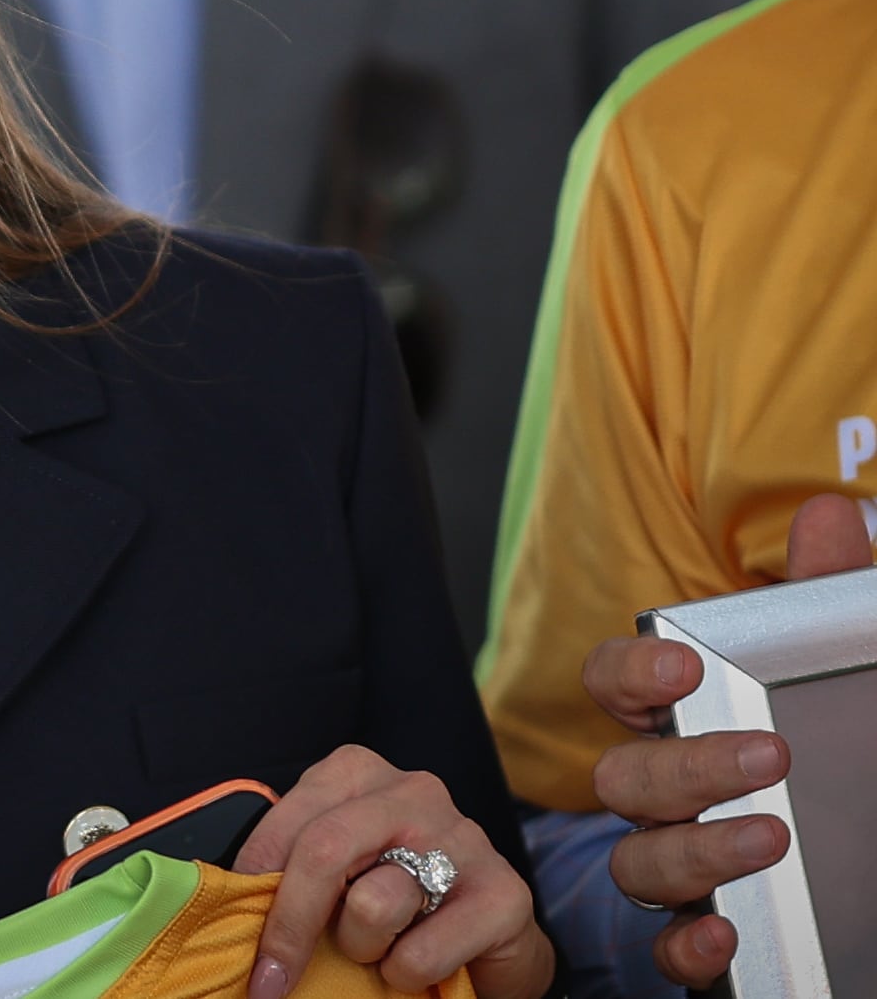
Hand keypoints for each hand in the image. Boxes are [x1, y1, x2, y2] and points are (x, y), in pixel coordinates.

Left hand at [233, 746, 550, 998]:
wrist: (489, 939)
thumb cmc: (396, 898)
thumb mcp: (335, 870)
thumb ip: (289, 869)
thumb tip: (222, 903)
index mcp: (357, 774)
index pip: (285, 823)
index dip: (251, 883)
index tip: (230, 928)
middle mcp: (413, 792)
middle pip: (323, 852)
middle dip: (288, 925)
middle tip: (271, 979)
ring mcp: (464, 838)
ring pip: (373, 903)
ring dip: (361, 946)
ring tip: (377, 948)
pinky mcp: (504, 894)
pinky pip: (421, 951)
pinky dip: (405, 973)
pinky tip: (417, 965)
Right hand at [583, 494, 874, 987]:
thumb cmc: (849, 746)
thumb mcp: (850, 669)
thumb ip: (828, 599)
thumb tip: (825, 516)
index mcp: (689, 718)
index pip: (616, 685)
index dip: (630, 674)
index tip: (682, 665)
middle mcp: (673, 791)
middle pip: (624, 777)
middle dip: (686, 766)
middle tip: (770, 755)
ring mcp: (688, 864)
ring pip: (637, 861)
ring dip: (692, 851)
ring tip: (773, 838)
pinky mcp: (717, 932)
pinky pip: (666, 948)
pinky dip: (684, 946)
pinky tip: (723, 935)